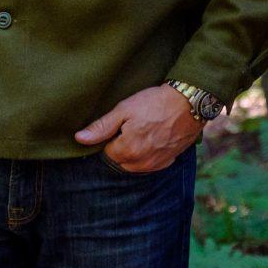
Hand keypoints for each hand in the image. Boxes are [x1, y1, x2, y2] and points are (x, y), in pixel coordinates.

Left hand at [74, 85, 201, 172]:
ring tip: (141, 129)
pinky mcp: (168, 161)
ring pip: (135, 164)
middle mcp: (141, 164)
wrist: (188, 103)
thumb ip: (101, 127)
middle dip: (120, 146)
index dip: (110, 137)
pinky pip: (150, 164)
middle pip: (120, 160)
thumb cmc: (154, 103)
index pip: (107, 152)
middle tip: (130, 125)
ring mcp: (156, 164)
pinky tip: (152, 138)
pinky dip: (148, 154)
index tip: (118, 123)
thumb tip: (79, 138)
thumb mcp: (124, 109)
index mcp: (127, 151)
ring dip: (134, 152)